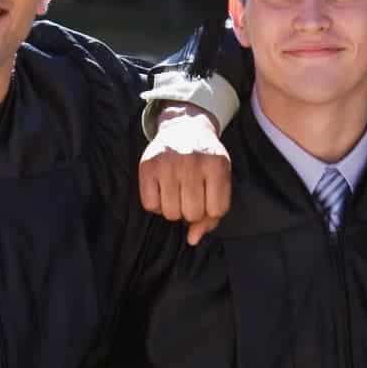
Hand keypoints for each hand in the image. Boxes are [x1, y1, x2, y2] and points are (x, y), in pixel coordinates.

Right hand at [138, 105, 231, 244]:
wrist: (184, 128)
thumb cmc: (205, 160)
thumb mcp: (219, 179)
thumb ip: (213, 213)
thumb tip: (193, 239)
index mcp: (217, 165)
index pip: (216, 210)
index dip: (211, 210)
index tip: (209, 196)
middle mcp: (192, 162)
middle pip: (192, 214)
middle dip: (192, 210)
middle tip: (191, 193)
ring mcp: (168, 163)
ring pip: (170, 213)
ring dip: (174, 209)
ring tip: (177, 191)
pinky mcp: (147, 166)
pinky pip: (150, 205)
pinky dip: (156, 204)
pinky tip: (162, 189)